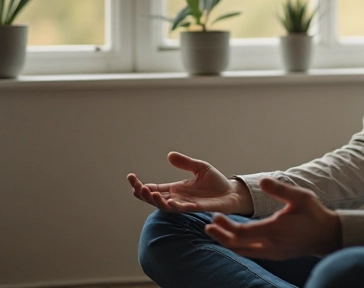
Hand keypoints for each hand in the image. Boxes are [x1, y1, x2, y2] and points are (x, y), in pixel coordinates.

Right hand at [127, 151, 253, 214]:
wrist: (232, 193)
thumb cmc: (216, 182)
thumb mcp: (200, 168)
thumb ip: (185, 162)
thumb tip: (169, 155)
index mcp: (175, 189)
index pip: (154, 188)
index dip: (140, 185)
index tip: (130, 177)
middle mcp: (177, 198)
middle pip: (154, 198)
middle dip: (142, 193)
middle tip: (135, 186)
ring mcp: (185, 205)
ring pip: (164, 206)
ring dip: (154, 200)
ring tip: (147, 192)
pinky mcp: (195, 209)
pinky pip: (180, 209)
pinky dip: (172, 205)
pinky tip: (166, 200)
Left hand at [205, 178, 341, 259]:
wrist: (328, 236)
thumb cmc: (314, 214)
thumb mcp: (300, 197)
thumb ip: (280, 189)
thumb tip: (261, 180)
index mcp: (274, 230)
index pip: (242, 233)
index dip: (226, 226)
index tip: (215, 217)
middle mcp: (270, 245)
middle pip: (238, 245)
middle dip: (221, 236)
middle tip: (208, 226)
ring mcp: (272, 253)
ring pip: (243, 251)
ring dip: (228, 242)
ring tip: (216, 231)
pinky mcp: (275, 255)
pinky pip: (251, 253)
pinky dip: (238, 246)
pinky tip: (233, 238)